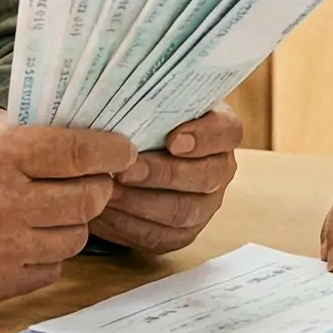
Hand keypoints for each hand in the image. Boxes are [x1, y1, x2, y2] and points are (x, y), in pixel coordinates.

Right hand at [0, 104, 132, 301]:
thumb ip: (22, 129)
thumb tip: (75, 132)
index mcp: (0, 154)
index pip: (82, 153)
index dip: (112, 151)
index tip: (122, 151)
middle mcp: (6, 203)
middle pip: (89, 199)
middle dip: (96, 186)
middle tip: (88, 179)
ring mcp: (1, 248)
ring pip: (75, 237)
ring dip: (71, 221)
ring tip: (48, 207)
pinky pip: (50, 268)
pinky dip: (46, 251)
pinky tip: (25, 235)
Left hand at [92, 103, 243, 253]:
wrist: (134, 156)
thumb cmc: (144, 122)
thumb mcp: (151, 104)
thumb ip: (148, 101)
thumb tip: (121, 96)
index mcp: (221, 132)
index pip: (227, 131)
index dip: (204, 137)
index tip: (174, 140)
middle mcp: (219, 170)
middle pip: (206, 177)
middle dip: (162, 174)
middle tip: (126, 170)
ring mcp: (204, 205)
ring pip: (182, 212)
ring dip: (140, 203)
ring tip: (108, 191)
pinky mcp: (181, 234)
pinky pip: (160, 236)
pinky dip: (129, 225)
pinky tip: (105, 210)